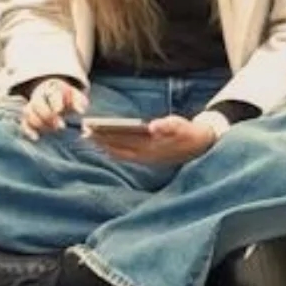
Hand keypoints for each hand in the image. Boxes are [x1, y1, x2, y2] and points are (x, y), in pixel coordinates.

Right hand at [18, 79, 88, 139]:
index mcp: (52, 88)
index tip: (60, 111)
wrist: (54, 95)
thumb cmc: (68, 98)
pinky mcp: (28, 118)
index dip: (55, 102)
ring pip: (29, 112)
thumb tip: (80, 111)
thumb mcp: (76, 96)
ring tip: (52, 131)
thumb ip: (79, 101)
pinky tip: (36, 137)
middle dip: (48, 115)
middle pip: (37, 103)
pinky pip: (24, 123)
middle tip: (60, 126)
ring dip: (39, 123)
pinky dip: (28, 130)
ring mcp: (32, 107)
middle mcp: (39, 96)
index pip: (51, 93)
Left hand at [98, 114, 222, 165]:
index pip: (122, 142)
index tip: (91, 131)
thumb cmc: (188, 132)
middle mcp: (146, 156)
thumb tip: (153, 126)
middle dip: (101, 141)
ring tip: (91, 139)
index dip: (106, 137)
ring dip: (106, 147)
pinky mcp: (149, 159)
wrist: (201, 146)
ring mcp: (147, 159)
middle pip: (119, 149)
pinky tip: (108, 148)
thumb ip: (168, 126)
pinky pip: (127, 156)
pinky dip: (116, 151)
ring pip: (121, 153)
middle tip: (83, 134)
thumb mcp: (182, 126)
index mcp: (151, 147)